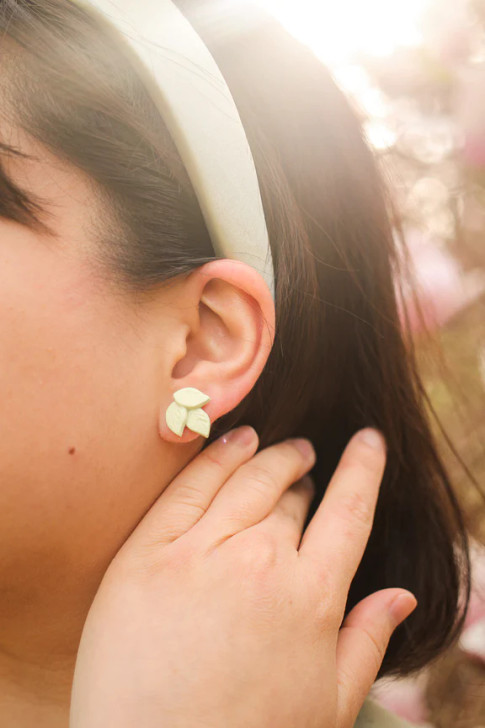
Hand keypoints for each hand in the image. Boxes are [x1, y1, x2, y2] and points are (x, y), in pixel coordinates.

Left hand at [69, 427, 416, 727]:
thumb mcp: (327, 704)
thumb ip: (367, 641)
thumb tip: (402, 595)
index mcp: (311, 598)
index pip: (349, 510)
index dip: (364, 468)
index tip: (369, 440)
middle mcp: (261, 563)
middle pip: (292, 494)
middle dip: (304, 473)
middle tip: (305, 463)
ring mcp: (202, 553)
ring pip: (248, 480)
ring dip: (271, 456)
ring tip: (280, 447)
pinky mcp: (149, 553)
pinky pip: (191, 486)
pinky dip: (219, 456)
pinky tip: (235, 442)